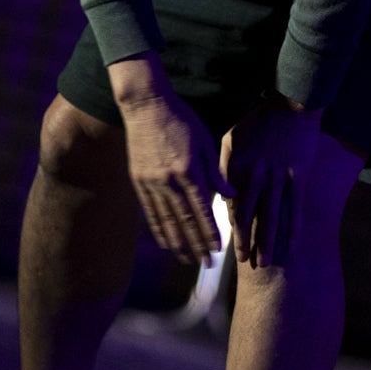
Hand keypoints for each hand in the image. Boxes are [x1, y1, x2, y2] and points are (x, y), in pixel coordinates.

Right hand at [107, 55, 226, 259]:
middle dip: (196, 245)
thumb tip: (231, 197)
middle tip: (206, 264)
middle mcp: (169, 181)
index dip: (210, 233)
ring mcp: (152, 182)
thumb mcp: (205, 141)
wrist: (146, 105)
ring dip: (177, 243)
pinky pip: (150, 211)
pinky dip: (158, 229)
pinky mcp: (139, 181)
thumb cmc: (181, 120)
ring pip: (166, 220)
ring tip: (186, 260)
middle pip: (185, 221)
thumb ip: (217, 172)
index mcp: (189, 171)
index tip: (218, 250)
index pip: (202, 211)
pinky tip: (165, 242)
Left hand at [220, 96, 321, 267]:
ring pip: (273, 217)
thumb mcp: (231, 138)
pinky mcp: (299, 177)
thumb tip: (221, 195)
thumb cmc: (259, 122)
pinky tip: (293, 247)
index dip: (231, 226)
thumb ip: (223, 166)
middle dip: (246, 241)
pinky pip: (297, 209)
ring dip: (268, 242)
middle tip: (244, 263)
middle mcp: (257, 175)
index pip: (232, 203)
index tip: (227, 244)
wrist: (292, 106)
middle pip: (250, 215)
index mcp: (239, 166)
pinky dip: (294, 230)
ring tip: (265, 263)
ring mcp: (280, 177)